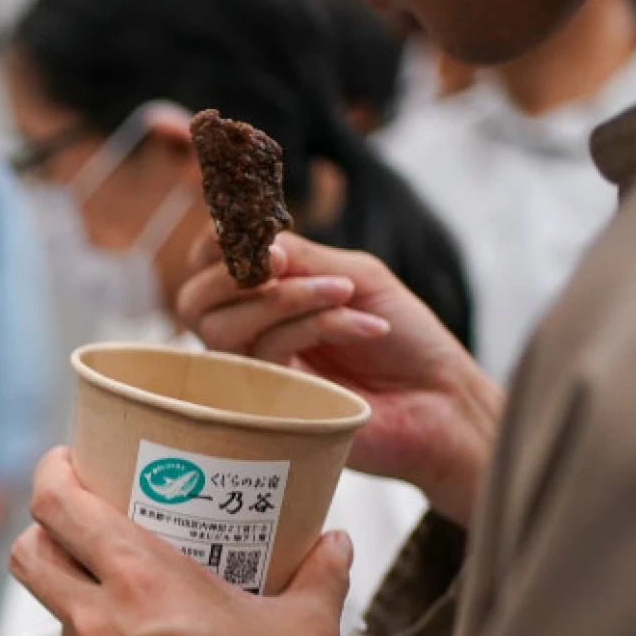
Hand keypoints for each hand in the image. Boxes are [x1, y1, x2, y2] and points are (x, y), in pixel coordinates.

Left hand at [11, 448, 351, 635]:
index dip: (51, 472)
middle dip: (44, 520)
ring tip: (108, 560)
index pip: (58, 508)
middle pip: (28, 552)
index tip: (69, 456)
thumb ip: (322, 574)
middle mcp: (99, 622)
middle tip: (81, 501)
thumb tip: (337, 544)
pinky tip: (130, 619)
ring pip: (44, 599)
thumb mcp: (302, 630)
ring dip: (64, 573)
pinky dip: (84, 618)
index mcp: (142, 583)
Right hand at [178, 230, 503, 526]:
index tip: (245, 231)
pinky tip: (367, 325)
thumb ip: (303, 259)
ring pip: (224, 329)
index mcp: (268, 294)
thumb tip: (259, 247)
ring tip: (343, 291)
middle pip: (194, 302)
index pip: (208, 266)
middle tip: (281, 262)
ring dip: (287, 298)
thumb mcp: (354, 275)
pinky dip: (321, 324)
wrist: (440, 397)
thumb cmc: (404, 333)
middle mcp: (253, 332)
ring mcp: (259, 371)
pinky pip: (270, 353)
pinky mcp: (273, 403)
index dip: (214, 244)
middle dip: (232, 274)